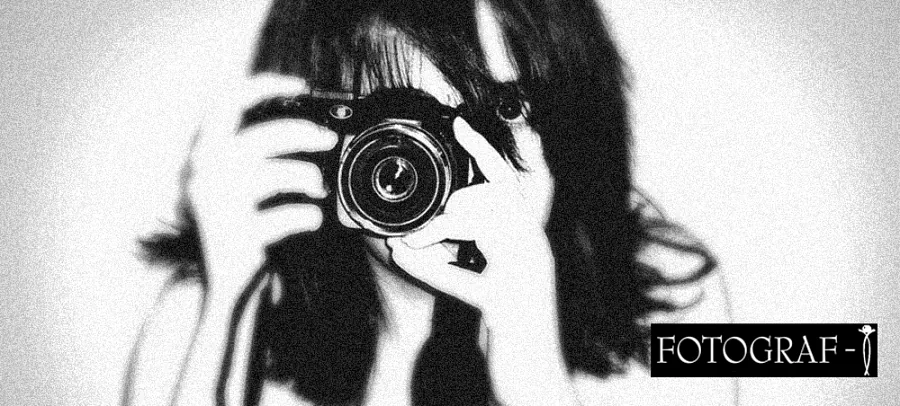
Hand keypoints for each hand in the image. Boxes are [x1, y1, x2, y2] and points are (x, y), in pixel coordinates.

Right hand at [187, 74, 337, 295]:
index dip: (264, 86)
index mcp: (203, 153)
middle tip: (328, 140)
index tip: (300, 85)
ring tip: (318, 188)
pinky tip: (312, 219)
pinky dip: (306, 216)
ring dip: (307, 176)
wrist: (219, 284)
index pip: (226, 102)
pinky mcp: (237, 237)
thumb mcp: (238, 183)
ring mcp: (218, 206)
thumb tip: (311, 129)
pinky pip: (285, 216)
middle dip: (303, 133)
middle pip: (262, 136)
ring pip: (276, 174)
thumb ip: (258, 154)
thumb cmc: (238, 227)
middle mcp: (203, 175)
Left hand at [386, 118, 576, 403]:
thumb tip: (411, 238)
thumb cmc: (511, 335)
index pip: (510, 184)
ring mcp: (526, 278)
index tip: (460, 122)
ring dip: (438, 232)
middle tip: (415, 228)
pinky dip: (430, 268)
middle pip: (495, 199)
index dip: (486, 151)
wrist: (535, 381)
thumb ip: (461, 257)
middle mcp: (534, 253)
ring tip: (404, 245)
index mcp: (529, 243)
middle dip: (452, 206)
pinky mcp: (509, 305)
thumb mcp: (487, 286)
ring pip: (483, 229)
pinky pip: (466, 277)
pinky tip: (400, 258)